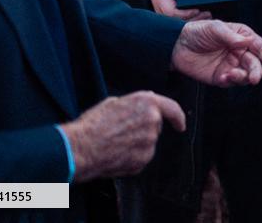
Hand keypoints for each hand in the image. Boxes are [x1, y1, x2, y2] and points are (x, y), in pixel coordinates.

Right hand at [61, 91, 184, 181]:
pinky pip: (141, 157)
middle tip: (121, 132)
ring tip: (114, 142)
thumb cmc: (93, 124)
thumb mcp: (114, 102)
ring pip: (147, 143)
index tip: (180, 125)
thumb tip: (142, 107)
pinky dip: (131, 156)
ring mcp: (149, 142)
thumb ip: (135, 103)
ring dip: (136, 143)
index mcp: (147, 103)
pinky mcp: (143, 159)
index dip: (178, 117)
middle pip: (155, 126)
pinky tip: (115, 153)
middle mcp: (152, 121)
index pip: (172, 108)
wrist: (81, 148)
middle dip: (143, 129)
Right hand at [151, 0, 212, 20]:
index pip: (169, 11)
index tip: (197, 10)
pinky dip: (191, 20)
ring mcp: (163, 12)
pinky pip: (180, 21)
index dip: (184, 13)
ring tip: (208, 15)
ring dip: (193, 21)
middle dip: (192, 19)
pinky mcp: (169, 14)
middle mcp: (159, 6)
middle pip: (175, 20)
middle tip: (208, 13)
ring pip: (178, 23)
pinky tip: (203, 16)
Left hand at [171, 20, 261, 86]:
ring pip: (245, 75)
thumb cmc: (196, 32)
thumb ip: (230, 36)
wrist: (176, 46)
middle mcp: (239, 52)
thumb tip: (247, 42)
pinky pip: (231, 82)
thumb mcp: (214, 28)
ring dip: (243, 77)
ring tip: (231, 75)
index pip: (259, 46)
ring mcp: (231, 65)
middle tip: (254, 78)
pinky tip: (223, 77)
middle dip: (256, 71)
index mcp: (242, 37)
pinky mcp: (221, 77)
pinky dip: (230, 81)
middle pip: (255, 64)